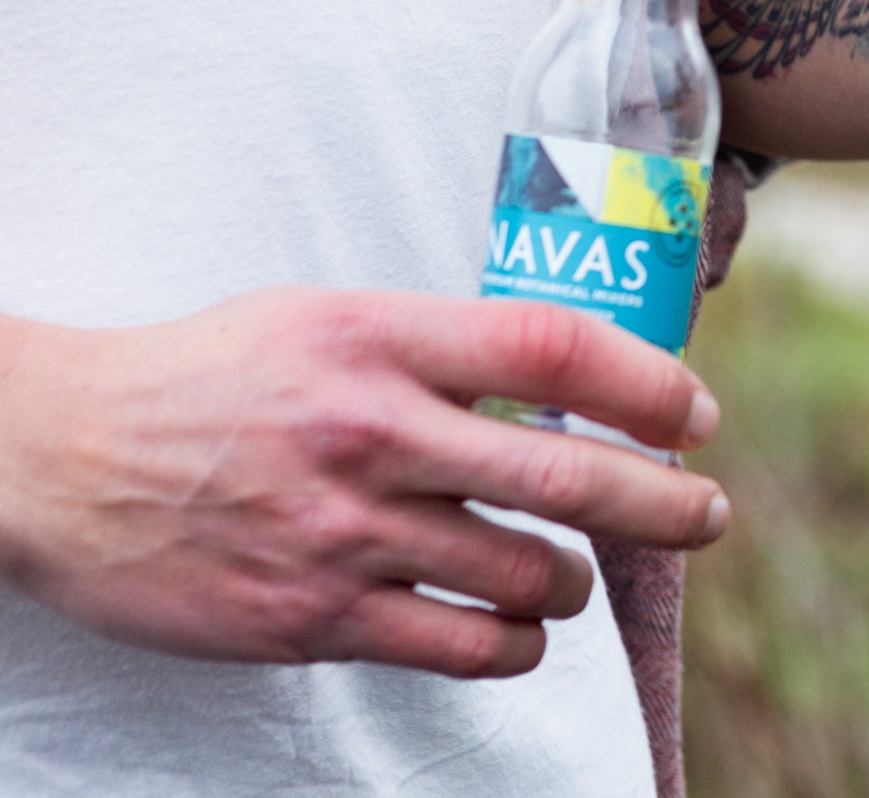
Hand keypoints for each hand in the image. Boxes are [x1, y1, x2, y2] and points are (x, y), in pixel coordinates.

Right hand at [0, 290, 726, 678]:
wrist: (59, 458)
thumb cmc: (212, 377)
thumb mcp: (331, 318)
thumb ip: (441, 346)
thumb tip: (571, 373)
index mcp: (381, 340)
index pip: (555, 348)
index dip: (649, 385)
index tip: (694, 415)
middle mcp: (372, 433)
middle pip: (569, 476)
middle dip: (666, 505)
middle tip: (707, 513)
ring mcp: (343, 534)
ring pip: (528, 575)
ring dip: (576, 582)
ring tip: (572, 572)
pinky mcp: (310, 619)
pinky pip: (460, 648)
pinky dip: (512, 644)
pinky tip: (514, 627)